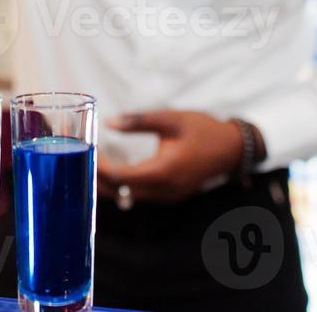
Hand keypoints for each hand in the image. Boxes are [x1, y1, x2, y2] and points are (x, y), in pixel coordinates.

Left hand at [96, 111, 246, 204]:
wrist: (232, 148)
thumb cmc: (203, 130)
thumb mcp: (171, 119)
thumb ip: (139, 121)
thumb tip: (110, 122)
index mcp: (163, 171)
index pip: (122, 176)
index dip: (102, 167)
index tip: (88, 152)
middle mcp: (164, 190)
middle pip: (123, 191)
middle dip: (101, 178)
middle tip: (84, 159)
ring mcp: (168, 196)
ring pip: (131, 196)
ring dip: (112, 184)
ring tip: (96, 164)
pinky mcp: (171, 195)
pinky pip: (142, 195)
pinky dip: (126, 186)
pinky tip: (117, 171)